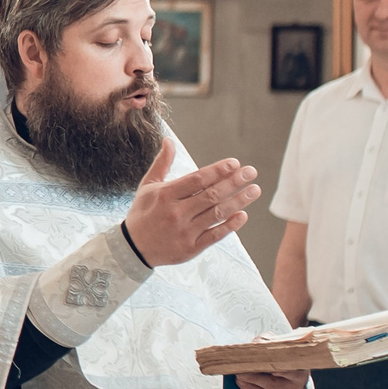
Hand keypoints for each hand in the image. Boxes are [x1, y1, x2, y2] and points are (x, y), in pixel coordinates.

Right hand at [122, 144, 258, 267]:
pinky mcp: (191, 248)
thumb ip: (162, 163)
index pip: (197, 180)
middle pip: (211, 195)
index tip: (235, 163)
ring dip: (238, 201)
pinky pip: (215, 235)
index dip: (218, 170)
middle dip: (234, 182)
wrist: (133, 248)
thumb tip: (169, 140)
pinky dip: (230, 225)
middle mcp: (176, 212)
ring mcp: (185, 231)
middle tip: (251, 172)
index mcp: (165, 195)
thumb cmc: (143, 213)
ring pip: (217, 214)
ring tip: (254, 190)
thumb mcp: (147, 186)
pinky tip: (243, 215)